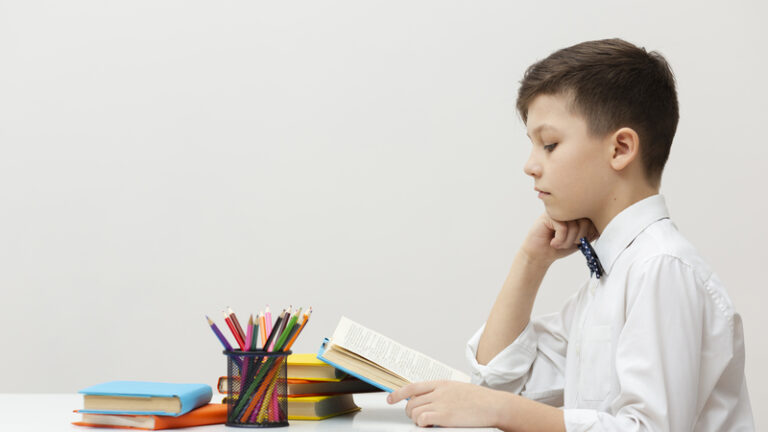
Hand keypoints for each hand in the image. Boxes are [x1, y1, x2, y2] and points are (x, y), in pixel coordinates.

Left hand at [386, 381, 506, 427]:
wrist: (494, 405)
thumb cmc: (480, 400)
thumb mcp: (458, 389)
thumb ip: (442, 393)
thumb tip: (428, 399)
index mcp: (441, 384)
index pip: (413, 386)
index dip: (398, 393)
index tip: (390, 398)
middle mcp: (439, 392)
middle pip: (412, 401)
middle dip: (410, 412)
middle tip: (417, 418)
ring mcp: (441, 403)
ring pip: (415, 411)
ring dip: (417, 420)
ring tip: (427, 424)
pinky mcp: (445, 416)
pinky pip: (422, 419)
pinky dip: (422, 424)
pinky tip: (430, 426)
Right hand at [520, 214, 597, 267]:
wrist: (540, 254)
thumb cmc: (560, 247)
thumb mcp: (580, 241)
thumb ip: (592, 232)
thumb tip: (603, 228)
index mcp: (579, 213)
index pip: (594, 220)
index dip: (589, 234)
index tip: (579, 242)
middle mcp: (570, 209)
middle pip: (586, 221)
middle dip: (579, 238)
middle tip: (568, 244)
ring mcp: (559, 210)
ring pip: (574, 226)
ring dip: (567, 241)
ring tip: (559, 244)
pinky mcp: (549, 215)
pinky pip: (563, 228)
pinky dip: (560, 240)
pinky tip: (553, 242)